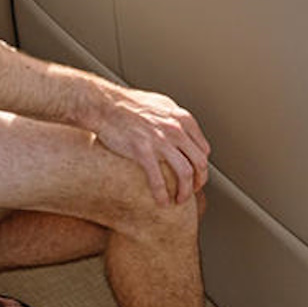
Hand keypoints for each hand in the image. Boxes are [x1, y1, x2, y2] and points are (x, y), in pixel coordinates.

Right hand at [91, 84, 210, 204]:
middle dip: (199, 181)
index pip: (203, 148)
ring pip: (185, 173)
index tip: (196, 175)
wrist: (104, 105)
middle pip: (199, 162)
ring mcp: (160, 140)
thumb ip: (175, 120)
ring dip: (185, 191)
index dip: (201, 166)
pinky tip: (162, 201)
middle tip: (192, 191)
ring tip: (179, 199)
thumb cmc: (128, 105)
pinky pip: (159, 179)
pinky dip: (162, 195)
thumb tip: (183, 133)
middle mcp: (175, 129)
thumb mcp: (161, 105)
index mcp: (182, 118)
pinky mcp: (143, 151)